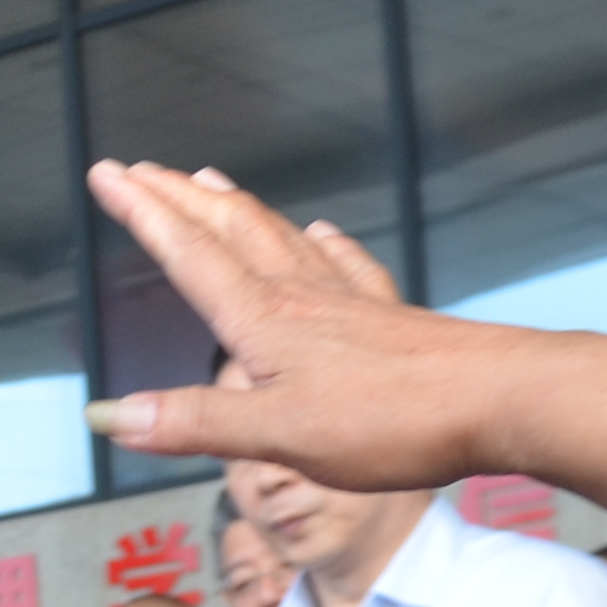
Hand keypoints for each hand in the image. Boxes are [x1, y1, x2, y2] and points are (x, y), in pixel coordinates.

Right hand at [79, 165, 486, 483]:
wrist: (500, 401)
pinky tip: (323, 231)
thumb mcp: (277, 437)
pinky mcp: (388, 317)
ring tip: (209, 181)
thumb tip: (110, 416)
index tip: (107, 174)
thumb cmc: (394, 422)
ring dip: (236, 208)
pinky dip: (323, 241)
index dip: (144, 214)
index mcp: (265, 323)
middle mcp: (302, 298)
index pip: (189, 256)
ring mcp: (348, 303)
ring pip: (279, 237)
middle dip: (177, 198)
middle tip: (139, 169)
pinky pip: (346, 264)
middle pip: (228, 232)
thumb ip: (193, 423)